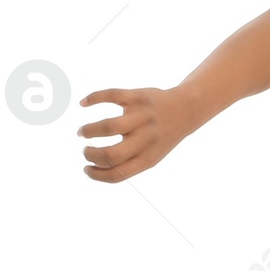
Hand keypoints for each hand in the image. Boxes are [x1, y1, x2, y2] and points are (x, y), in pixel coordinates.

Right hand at [77, 86, 197, 182]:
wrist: (186, 110)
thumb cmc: (160, 136)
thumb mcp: (151, 155)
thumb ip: (128, 162)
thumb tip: (94, 167)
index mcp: (148, 157)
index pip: (118, 173)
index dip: (96, 175)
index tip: (86, 168)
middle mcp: (146, 138)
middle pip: (112, 154)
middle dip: (91, 154)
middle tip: (85, 150)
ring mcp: (142, 117)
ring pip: (109, 126)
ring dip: (89, 131)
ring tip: (84, 132)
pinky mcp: (138, 97)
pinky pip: (111, 95)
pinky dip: (93, 98)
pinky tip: (83, 104)